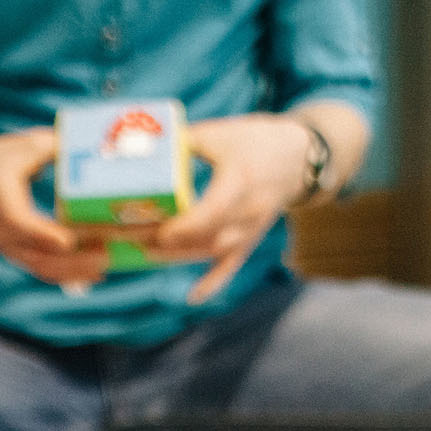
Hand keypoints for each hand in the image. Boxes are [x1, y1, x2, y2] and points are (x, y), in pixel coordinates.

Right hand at [0, 129, 108, 287]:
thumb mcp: (18, 149)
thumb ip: (51, 148)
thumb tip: (88, 146)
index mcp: (0, 203)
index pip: (21, 225)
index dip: (45, 235)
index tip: (69, 241)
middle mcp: (4, 233)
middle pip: (39, 256)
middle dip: (75, 260)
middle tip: (107, 253)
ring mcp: (11, 249)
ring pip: (45, 270)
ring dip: (78, 271)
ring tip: (108, 262)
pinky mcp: (20, 257)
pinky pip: (46, 272)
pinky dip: (72, 275)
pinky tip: (96, 272)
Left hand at [147, 114, 315, 303]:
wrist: (299, 161)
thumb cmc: (256, 142)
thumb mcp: (220, 133)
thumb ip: (183, 142)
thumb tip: (146, 149)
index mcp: (240, 181)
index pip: (213, 212)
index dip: (185, 226)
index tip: (159, 230)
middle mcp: (247, 212)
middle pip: (205, 237)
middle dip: (167, 242)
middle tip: (131, 241)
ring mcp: (250, 230)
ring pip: (211, 253)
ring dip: (179, 257)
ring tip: (144, 255)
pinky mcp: (250, 239)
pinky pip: (232, 266)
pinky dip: (214, 283)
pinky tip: (193, 298)